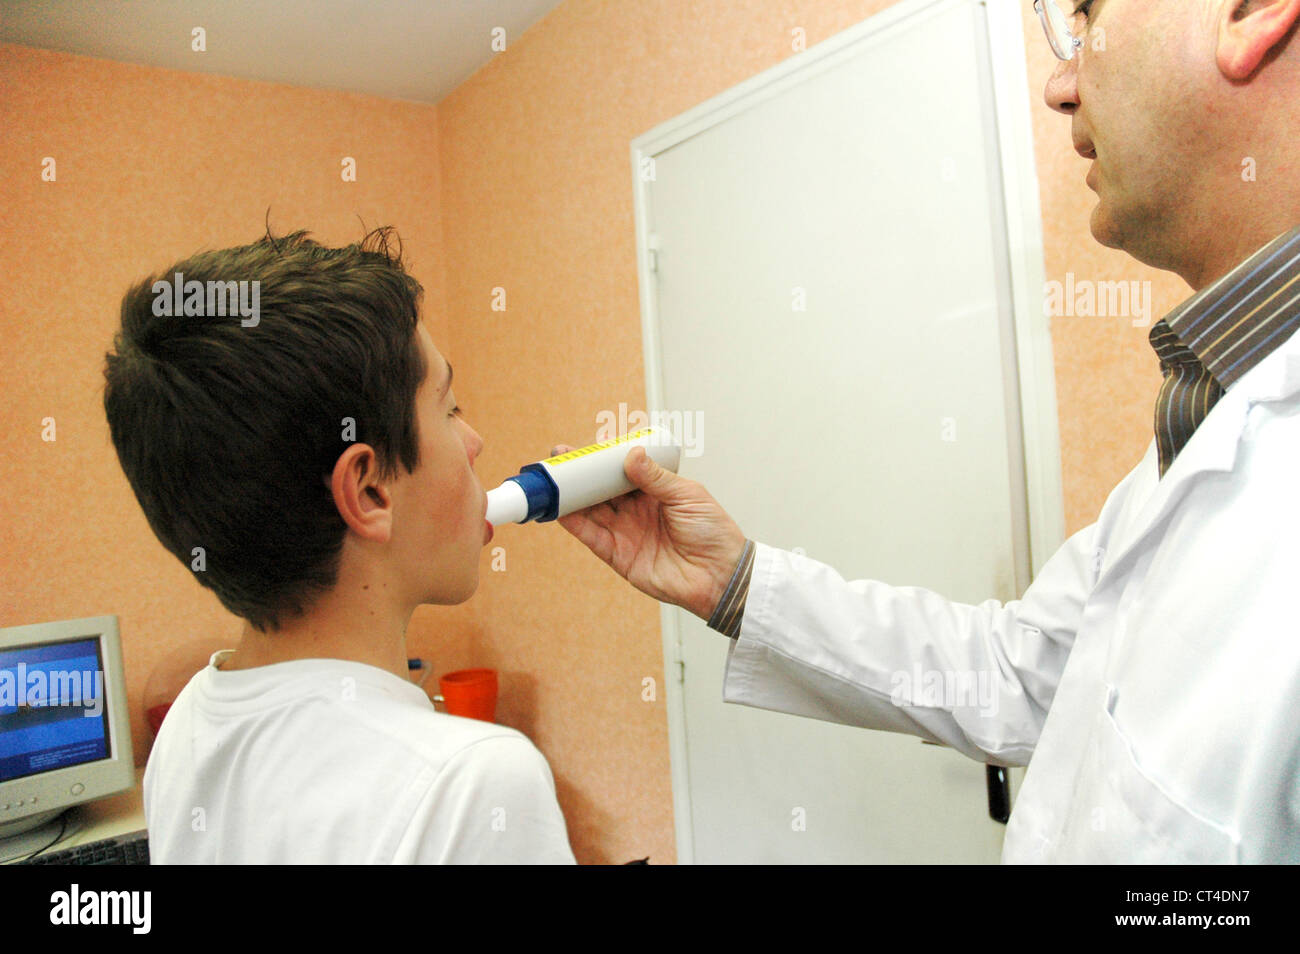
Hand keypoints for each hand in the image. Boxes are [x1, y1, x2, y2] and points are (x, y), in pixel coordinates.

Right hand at [552, 444, 747, 620]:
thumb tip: (631, 454)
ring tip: (552, 479)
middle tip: (559, 457)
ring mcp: (625, 532)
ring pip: (591, 511)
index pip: (622, 471)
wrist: (720, 575)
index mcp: (654, 492)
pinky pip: (591, 537)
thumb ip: (657, 477)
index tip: (587, 446)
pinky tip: (560, 510)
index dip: (603, 460)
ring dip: (571, 496)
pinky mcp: (618, 556)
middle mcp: (635, 511)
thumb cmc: (713, 533)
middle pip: (600, 489)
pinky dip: (574, 524)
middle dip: (579, 474)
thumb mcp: (687, 495)